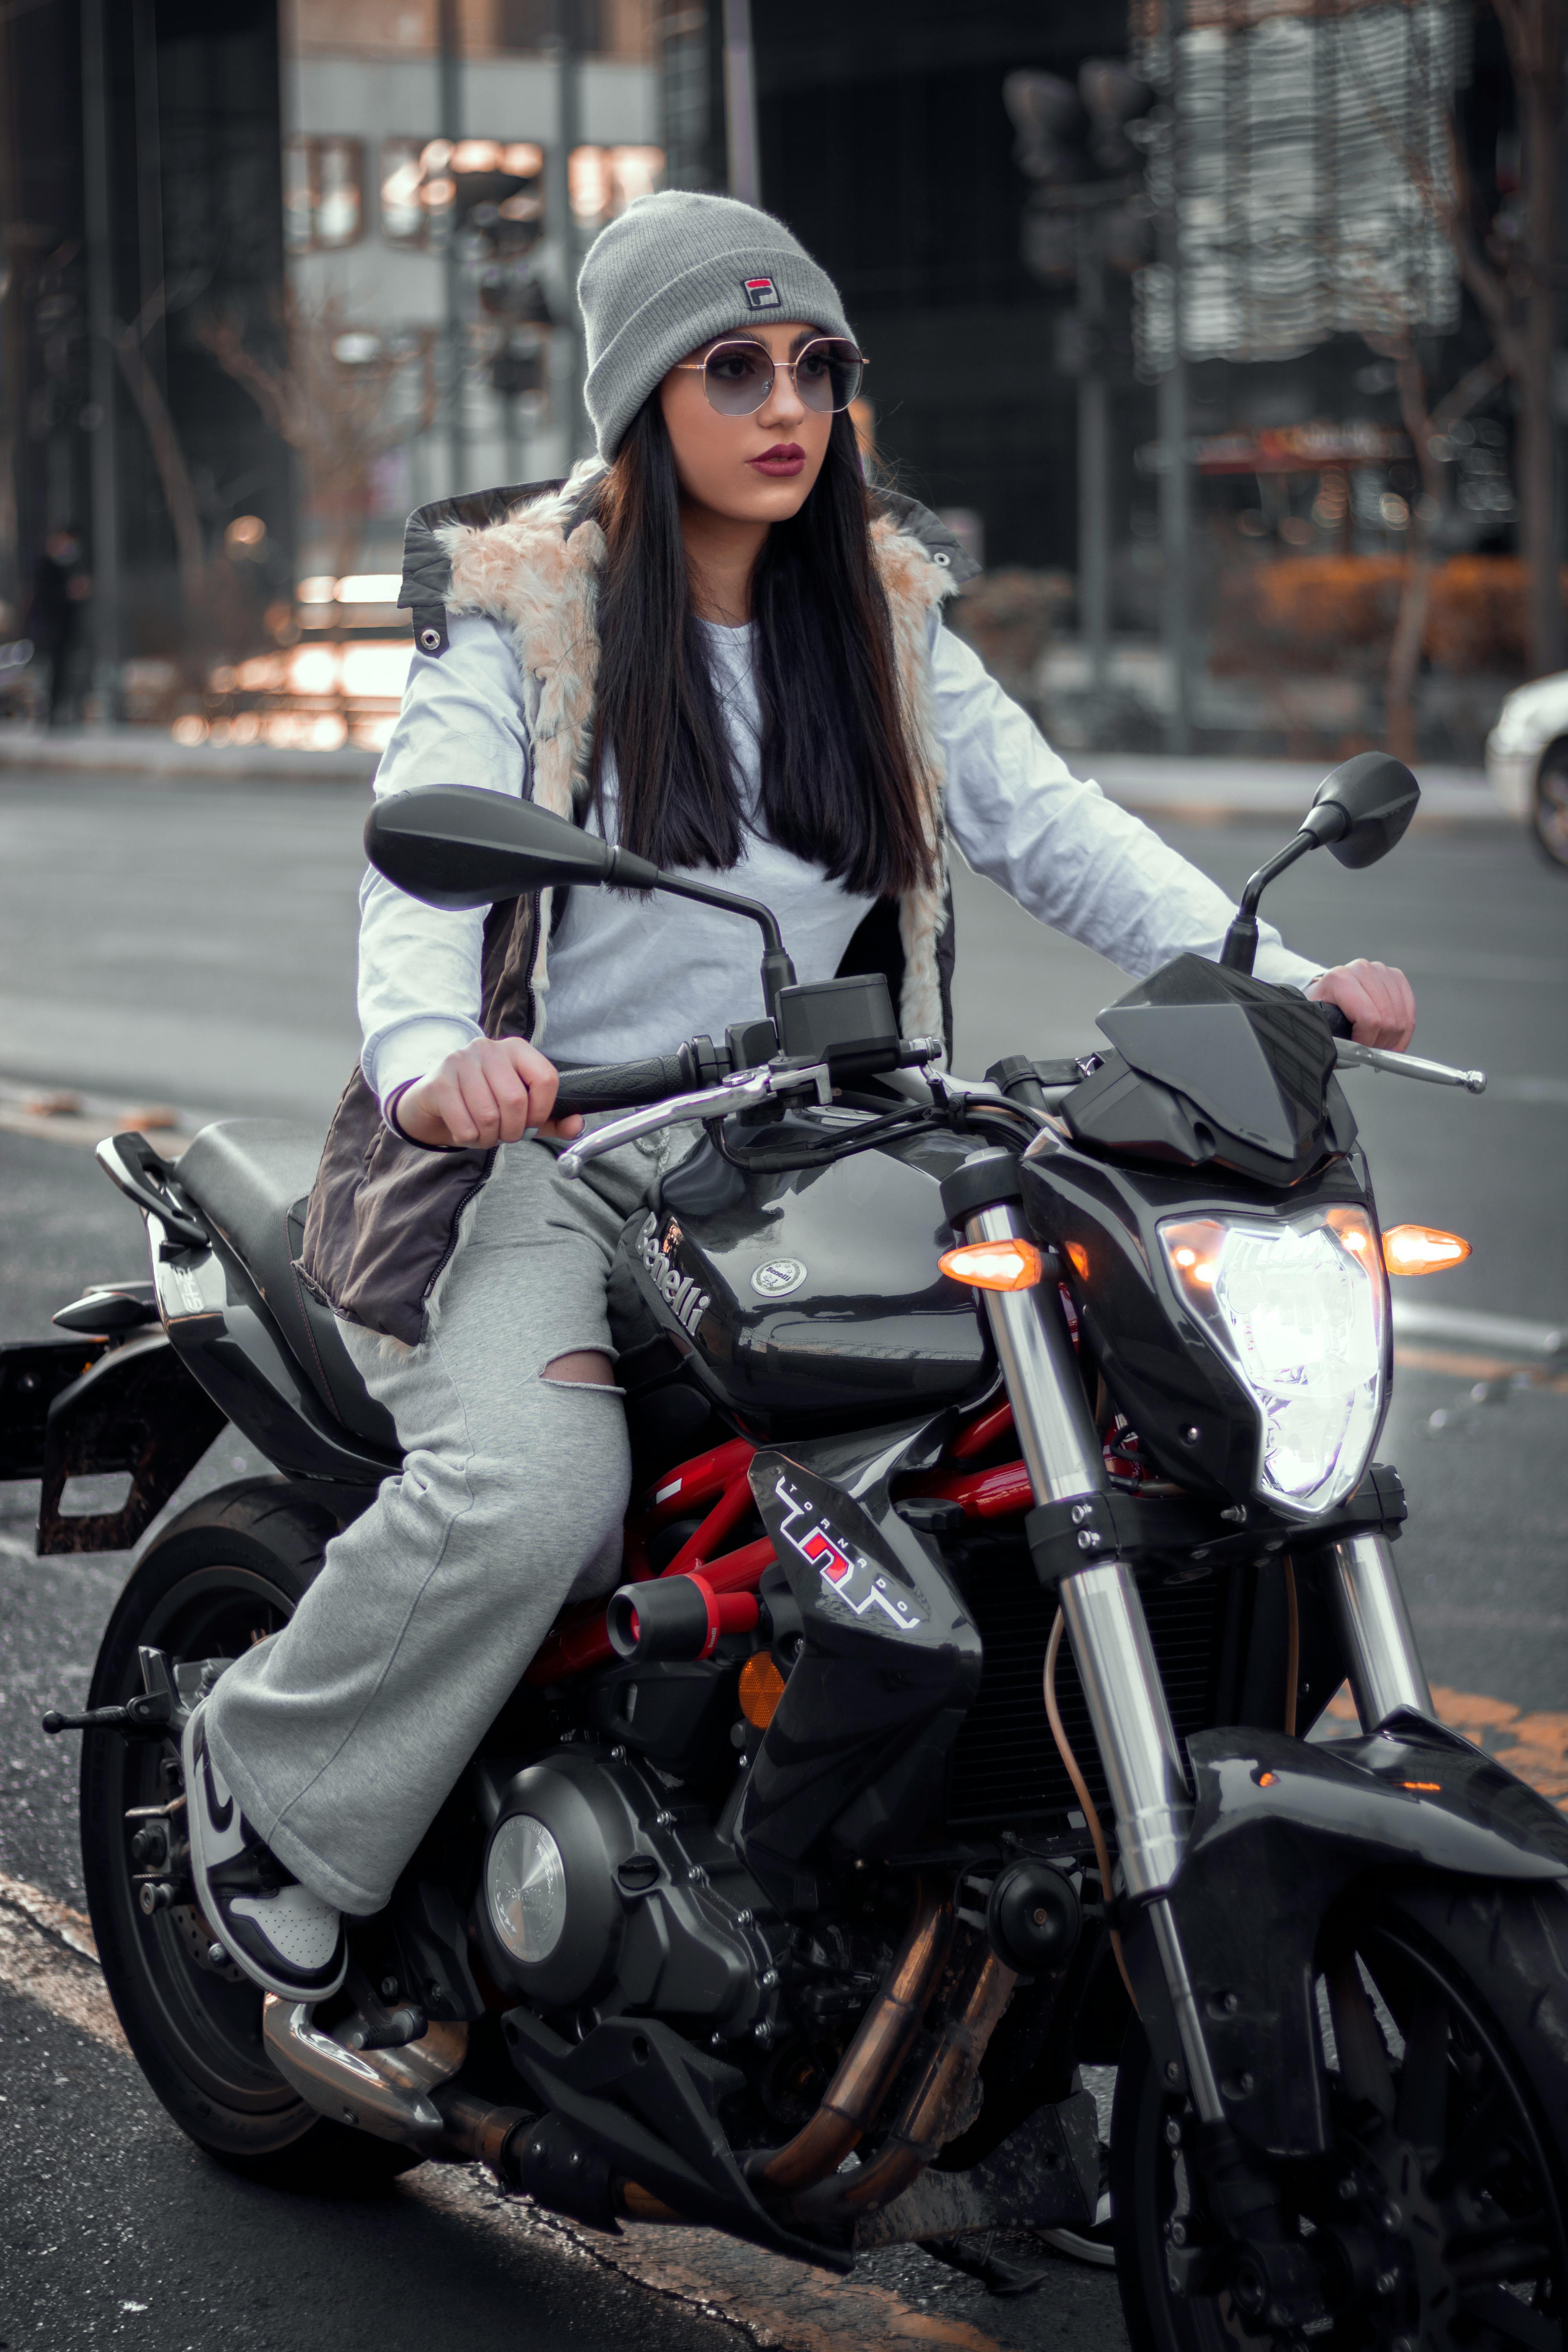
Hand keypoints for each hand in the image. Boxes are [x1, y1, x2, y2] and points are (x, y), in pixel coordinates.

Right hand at [396, 1037, 583, 1148]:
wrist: (434, 1102)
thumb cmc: (483, 1103)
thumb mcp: (522, 1111)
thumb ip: (551, 1119)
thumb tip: (576, 1125)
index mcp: (516, 1049)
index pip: (546, 1079)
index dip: (543, 1110)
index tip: (531, 1122)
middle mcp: (489, 1048)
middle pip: (516, 1101)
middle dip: (513, 1130)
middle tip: (503, 1134)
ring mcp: (461, 1061)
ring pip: (489, 1116)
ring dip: (489, 1137)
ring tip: (483, 1133)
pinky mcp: (439, 1082)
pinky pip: (465, 1125)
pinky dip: (469, 1139)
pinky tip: (465, 1130)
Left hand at [1306, 960, 1415, 1050]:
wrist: (1326, 990)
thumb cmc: (1321, 1007)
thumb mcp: (1316, 1022)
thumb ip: (1329, 1038)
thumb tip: (1351, 1056)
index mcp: (1340, 979)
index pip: (1369, 1019)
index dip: (1367, 1042)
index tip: (1358, 1052)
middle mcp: (1362, 970)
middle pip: (1387, 1020)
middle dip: (1380, 1043)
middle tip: (1368, 1052)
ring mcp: (1382, 971)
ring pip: (1401, 1018)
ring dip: (1392, 1039)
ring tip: (1377, 1046)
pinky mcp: (1396, 977)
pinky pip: (1410, 1011)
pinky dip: (1404, 1032)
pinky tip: (1392, 1040)